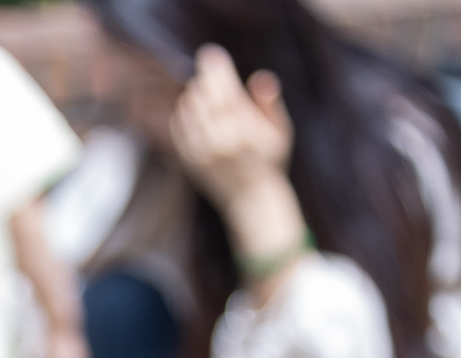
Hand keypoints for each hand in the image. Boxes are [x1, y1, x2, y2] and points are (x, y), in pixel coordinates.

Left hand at [169, 45, 292, 212]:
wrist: (250, 199)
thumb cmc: (270, 160)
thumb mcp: (281, 131)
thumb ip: (270, 103)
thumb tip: (258, 78)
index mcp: (246, 133)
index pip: (227, 95)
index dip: (217, 72)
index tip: (212, 54)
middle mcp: (222, 143)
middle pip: (206, 101)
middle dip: (204, 79)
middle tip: (206, 66)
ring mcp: (202, 154)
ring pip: (190, 113)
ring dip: (193, 95)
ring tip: (202, 87)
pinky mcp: (189, 162)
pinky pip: (179, 130)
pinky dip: (182, 113)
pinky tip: (190, 106)